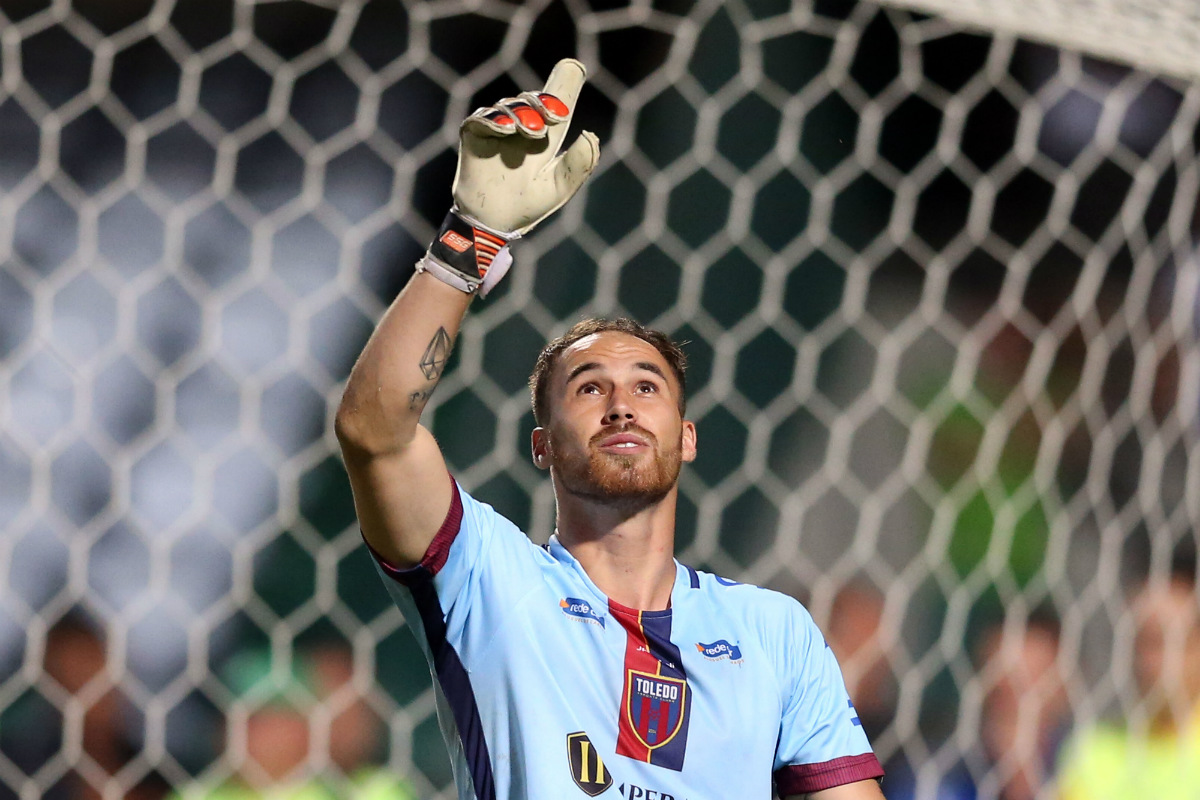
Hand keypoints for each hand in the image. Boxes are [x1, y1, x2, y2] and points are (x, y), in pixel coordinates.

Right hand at [453, 58, 599, 236]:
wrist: (494, 223)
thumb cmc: (529, 206)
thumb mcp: (560, 187)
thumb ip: (579, 164)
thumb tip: (590, 134)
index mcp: (546, 135)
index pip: (558, 101)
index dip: (566, 82)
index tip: (574, 67)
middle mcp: (522, 126)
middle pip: (533, 98)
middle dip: (544, 101)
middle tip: (556, 115)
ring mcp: (498, 128)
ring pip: (509, 106)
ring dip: (521, 113)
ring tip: (530, 130)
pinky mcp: (475, 134)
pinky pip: (482, 118)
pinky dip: (494, 120)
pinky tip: (505, 129)